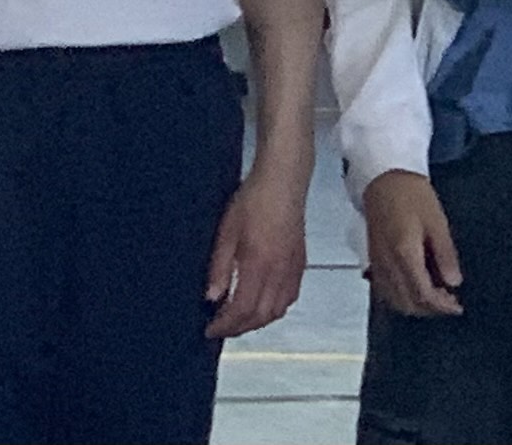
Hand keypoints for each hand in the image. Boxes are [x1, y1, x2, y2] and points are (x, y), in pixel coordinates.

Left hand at [205, 170, 309, 337]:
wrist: (283, 181)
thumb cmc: (252, 200)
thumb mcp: (226, 231)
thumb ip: (219, 267)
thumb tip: (212, 298)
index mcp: (259, 265)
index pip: (242, 309)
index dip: (226, 325)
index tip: (211, 330)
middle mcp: (279, 273)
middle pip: (261, 316)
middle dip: (240, 328)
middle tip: (221, 328)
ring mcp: (293, 270)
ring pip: (278, 311)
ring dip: (257, 321)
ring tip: (238, 319)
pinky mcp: (300, 263)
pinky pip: (289, 298)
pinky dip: (274, 309)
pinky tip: (262, 304)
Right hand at [362, 169, 462, 316]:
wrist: (382, 177)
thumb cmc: (412, 195)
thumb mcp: (437, 221)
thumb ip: (445, 254)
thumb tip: (454, 282)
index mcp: (405, 254)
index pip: (423, 294)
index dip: (442, 306)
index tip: (458, 306)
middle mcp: (387, 264)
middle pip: (408, 303)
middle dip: (430, 309)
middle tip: (449, 301)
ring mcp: (377, 263)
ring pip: (394, 300)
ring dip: (416, 305)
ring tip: (434, 296)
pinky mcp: (373, 259)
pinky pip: (384, 290)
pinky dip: (401, 298)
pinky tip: (414, 288)